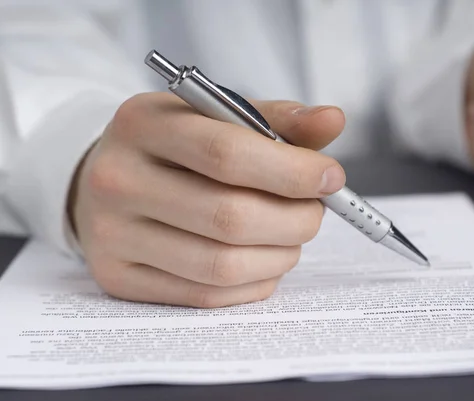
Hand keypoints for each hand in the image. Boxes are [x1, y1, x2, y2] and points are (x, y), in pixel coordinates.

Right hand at [69, 93, 345, 306]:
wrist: (104, 180)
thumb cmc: (174, 147)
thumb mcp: (215, 117)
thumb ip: (275, 119)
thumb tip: (332, 120)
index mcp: (143, 124)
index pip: (227, 154)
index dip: (292, 172)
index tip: (331, 178)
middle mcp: (118, 180)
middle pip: (230, 217)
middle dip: (296, 219)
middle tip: (315, 211)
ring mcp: (112, 236)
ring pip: (222, 265)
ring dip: (280, 255)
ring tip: (292, 236)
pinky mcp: (119, 278)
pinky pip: (207, 295)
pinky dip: (255, 282)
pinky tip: (264, 260)